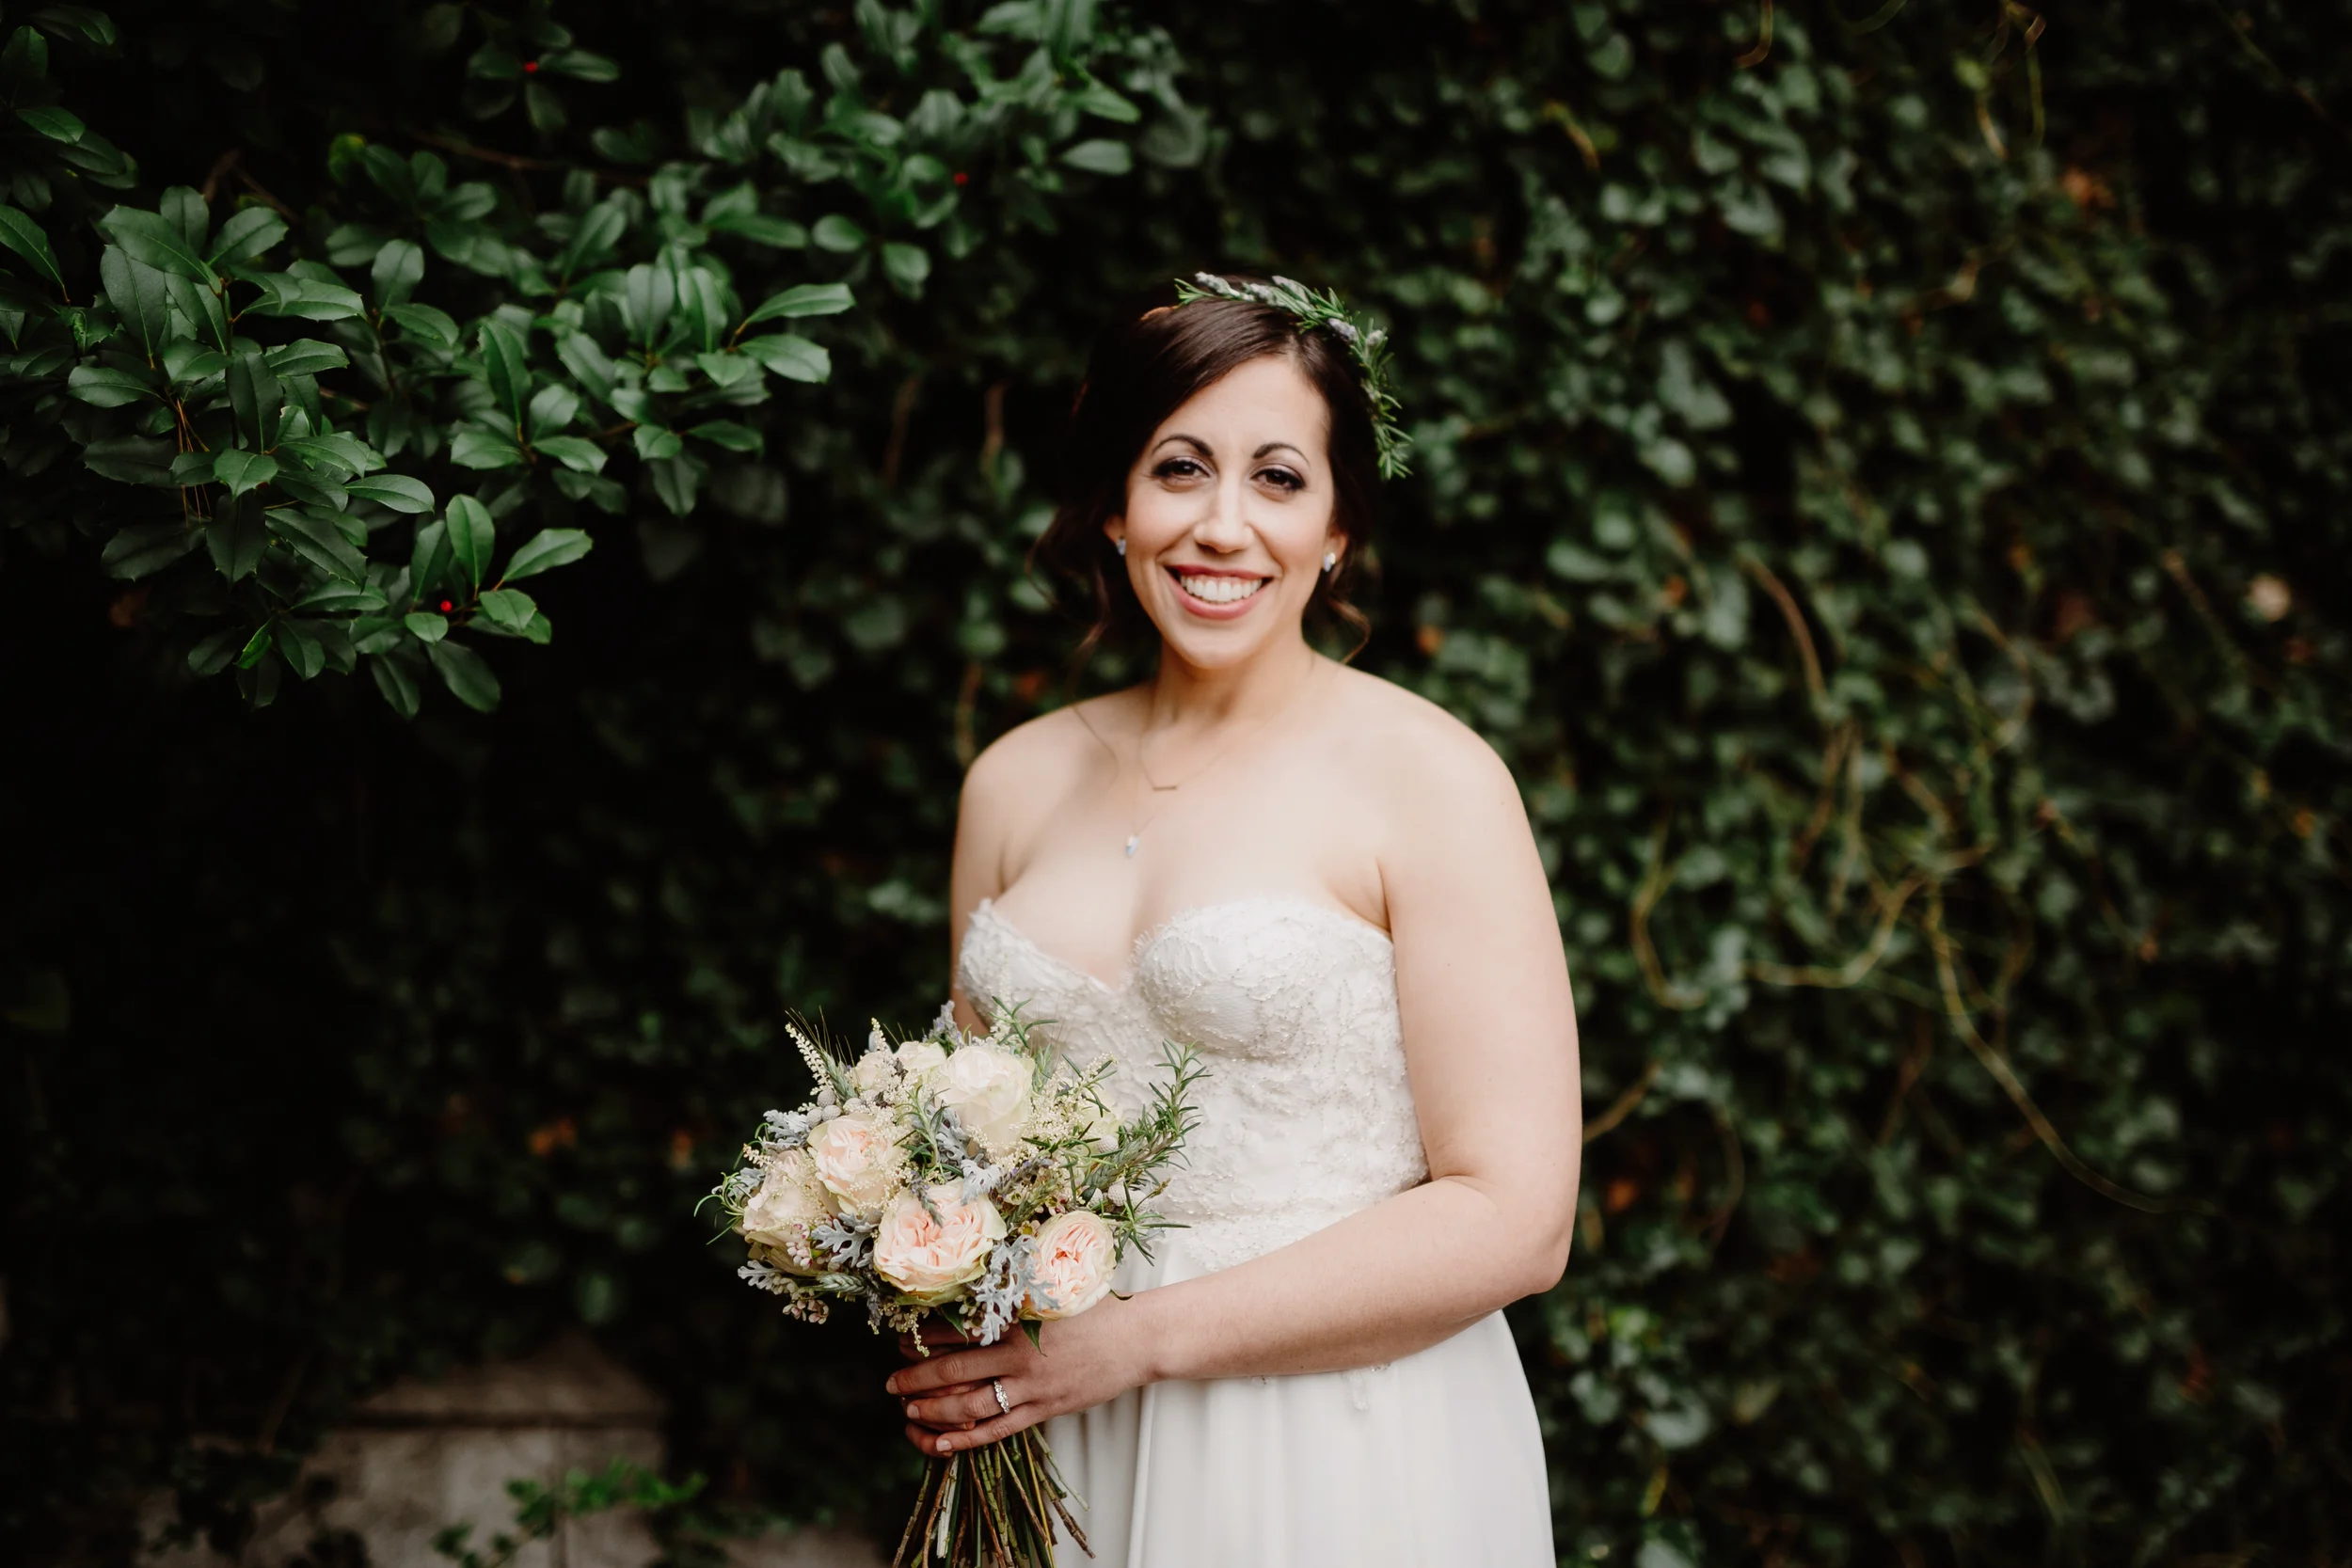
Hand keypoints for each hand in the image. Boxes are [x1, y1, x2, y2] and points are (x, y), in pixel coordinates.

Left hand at [884, 1295, 1147, 1456]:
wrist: (1139, 1338)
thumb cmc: (1095, 1308)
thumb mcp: (1052, 1290)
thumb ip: (1014, 1294)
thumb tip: (973, 1290)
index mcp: (1018, 1319)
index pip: (957, 1329)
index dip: (924, 1338)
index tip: (900, 1339)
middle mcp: (1020, 1354)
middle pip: (954, 1370)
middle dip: (916, 1377)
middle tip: (890, 1382)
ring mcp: (1033, 1386)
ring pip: (970, 1405)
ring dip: (934, 1409)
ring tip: (909, 1410)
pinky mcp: (1046, 1409)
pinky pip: (998, 1429)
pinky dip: (967, 1438)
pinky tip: (942, 1443)